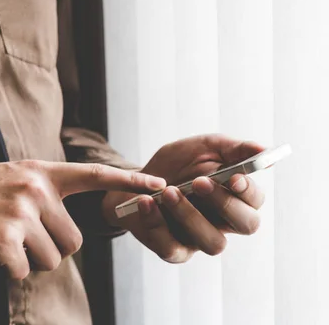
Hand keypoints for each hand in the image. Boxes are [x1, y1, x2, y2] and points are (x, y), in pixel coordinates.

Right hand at [0, 160, 164, 278]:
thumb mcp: (5, 177)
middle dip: (51, 248)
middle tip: (18, 238)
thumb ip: (38, 191)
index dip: (128, 183)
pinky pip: (24, 271)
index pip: (93, 175)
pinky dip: (7, 269)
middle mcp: (35, 188)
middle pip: (73, 240)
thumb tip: (63, 224)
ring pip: (52, 259)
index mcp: (37, 171)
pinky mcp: (6, 240)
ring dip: (28, 260)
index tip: (160, 186)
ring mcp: (21, 213)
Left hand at [102, 134, 265, 262]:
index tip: (233, 177)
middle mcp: (223, 222)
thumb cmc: (177, 165)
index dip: (248, 191)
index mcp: (236, 198)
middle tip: (199, 182)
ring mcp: (199, 239)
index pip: (255, 201)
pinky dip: (157, 224)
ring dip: (190, 216)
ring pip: (212, 242)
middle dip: (225, 203)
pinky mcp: (173, 250)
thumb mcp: (203, 148)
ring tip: (168, 191)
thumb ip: (233, 149)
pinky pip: (171, 248)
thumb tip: (262, 150)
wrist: (136, 181)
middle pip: (246, 225)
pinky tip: (147, 202)